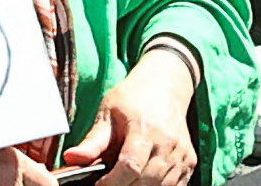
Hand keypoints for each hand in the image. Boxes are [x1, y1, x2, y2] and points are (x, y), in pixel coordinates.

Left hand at [61, 42, 200, 185]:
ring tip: (124, 180)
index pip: (130, 166)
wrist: (166, 85)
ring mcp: (182, 152)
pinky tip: (141, 180)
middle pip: (145, 181)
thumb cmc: (133, 99)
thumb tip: (70, 159)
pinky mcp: (190, 160)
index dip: (111, 183)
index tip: (98, 185)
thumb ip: (92, 141)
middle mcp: (168, 142)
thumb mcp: (108, 114)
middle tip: (108, 183)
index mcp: (145, 128)